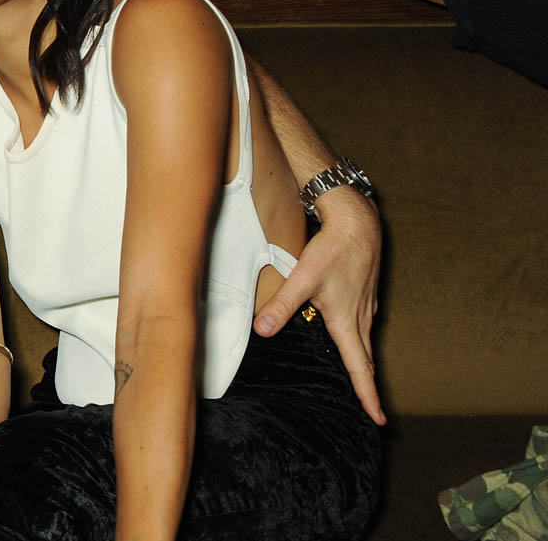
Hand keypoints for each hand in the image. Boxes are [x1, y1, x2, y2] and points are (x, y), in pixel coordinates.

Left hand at [252, 188, 385, 425]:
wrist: (357, 222)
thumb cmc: (334, 249)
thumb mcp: (303, 278)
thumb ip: (282, 305)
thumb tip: (263, 331)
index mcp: (348, 322)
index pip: (359, 368)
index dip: (368, 396)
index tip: (379, 420)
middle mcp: (361, 318)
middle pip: (365, 360)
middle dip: (367, 387)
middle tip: (372, 411)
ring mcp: (366, 306)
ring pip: (365, 343)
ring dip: (363, 364)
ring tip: (360, 382)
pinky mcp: (364, 294)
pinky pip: (363, 326)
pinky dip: (360, 342)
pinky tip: (349, 340)